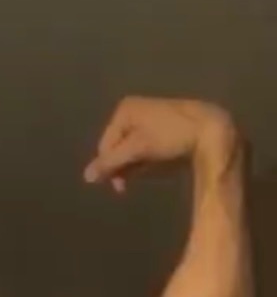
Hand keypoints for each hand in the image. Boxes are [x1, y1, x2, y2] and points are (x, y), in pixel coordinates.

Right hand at [85, 98, 238, 192]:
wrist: (209, 129)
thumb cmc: (170, 136)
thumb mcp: (138, 149)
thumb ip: (111, 163)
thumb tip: (86, 177)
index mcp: (124, 110)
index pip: (105, 146)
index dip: (109, 167)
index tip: (121, 185)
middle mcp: (133, 111)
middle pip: (116, 147)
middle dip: (121, 166)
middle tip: (129, 183)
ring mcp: (147, 118)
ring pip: (129, 150)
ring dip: (133, 165)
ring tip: (147, 171)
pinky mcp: (161, 127)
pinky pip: (143, 148)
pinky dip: (144, 160)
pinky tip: (155, 165)